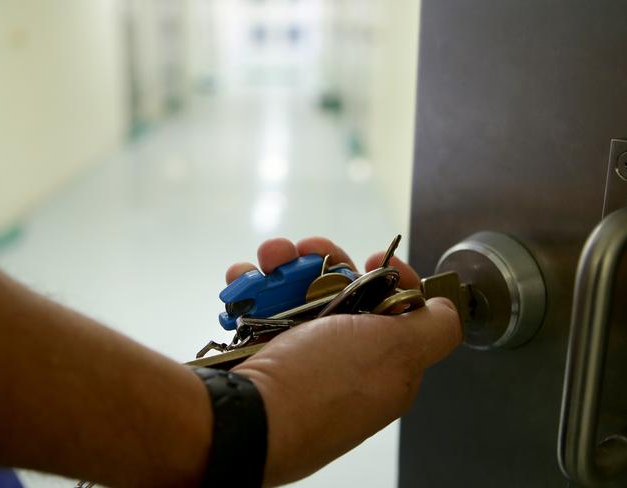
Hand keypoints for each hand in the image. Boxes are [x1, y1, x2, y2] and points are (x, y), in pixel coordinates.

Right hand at [228, 237, 461, 486]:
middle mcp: (343, 362)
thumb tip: (446, 309)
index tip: (372, 259)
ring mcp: (300, 361)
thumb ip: (434, 329)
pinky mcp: (262, 358)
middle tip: (305, 250)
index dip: (389, 276)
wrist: (245, 419)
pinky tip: (241, 280)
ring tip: (268, 259)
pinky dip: (251, 290)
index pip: (397, 309)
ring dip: (282, 269)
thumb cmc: (322, 383)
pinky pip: (260, 312)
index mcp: (383, 363)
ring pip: (297, 296)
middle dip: (325, 262)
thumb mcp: (397, 351)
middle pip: (344, 294)